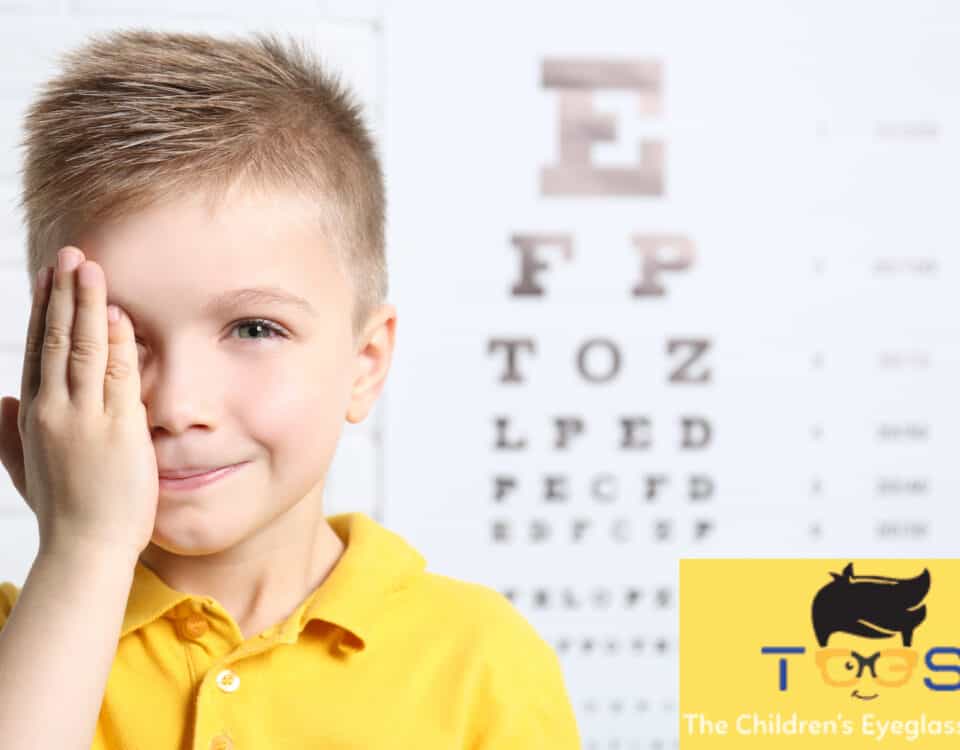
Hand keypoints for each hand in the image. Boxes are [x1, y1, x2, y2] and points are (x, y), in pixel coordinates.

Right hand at [0, 246, 157, 561]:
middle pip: (55, 340)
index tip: (50, 278)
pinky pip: (115, 376)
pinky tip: (116, 315)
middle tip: (70, 254)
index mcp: (34, 416)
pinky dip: (115, 343)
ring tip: (90, 268)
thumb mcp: (25, 468)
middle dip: (63, 294)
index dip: (45, 311)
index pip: (37, 352)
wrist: (85, 549)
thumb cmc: (63, 512)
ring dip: (87, 305)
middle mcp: (53, 411)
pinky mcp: (117, 430)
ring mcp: (84, 419)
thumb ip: (8, 433)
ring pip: (81, 349)